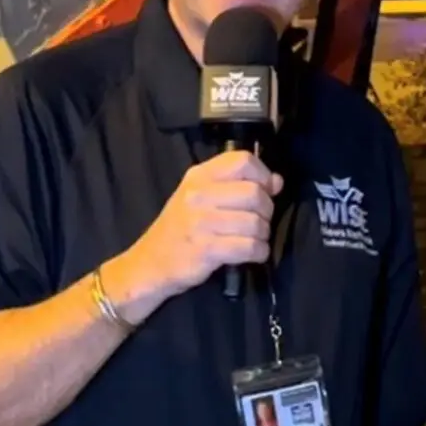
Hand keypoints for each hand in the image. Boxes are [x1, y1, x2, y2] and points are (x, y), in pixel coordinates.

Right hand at [109, 151, 284, 311]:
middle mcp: (198, 195)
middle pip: (254, 193)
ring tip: (254, 239)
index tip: (266, 190)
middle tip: (260, 221)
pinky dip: (259, 252)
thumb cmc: (181, 228)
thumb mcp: (200, 196)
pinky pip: (249, 247)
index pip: (242, 161)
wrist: (149, 264)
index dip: (263, 175)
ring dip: (263, 234)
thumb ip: (236, 184)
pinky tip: (253, 253)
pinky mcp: (206, 250)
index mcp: (199, 176)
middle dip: (267, 210)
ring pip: (255, 223)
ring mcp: (200, 223)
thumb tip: (276, 181)